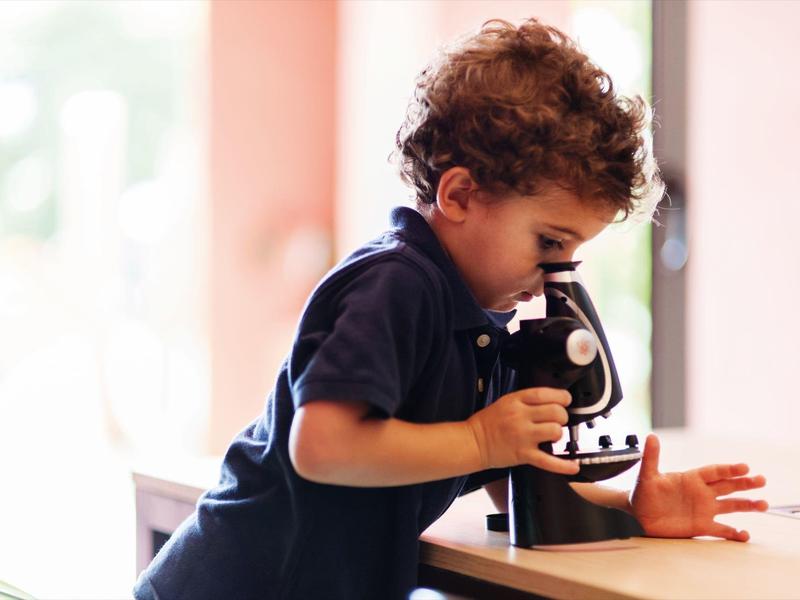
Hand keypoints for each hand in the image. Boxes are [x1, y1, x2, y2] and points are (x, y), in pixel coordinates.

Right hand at [466, 387, 578, 474]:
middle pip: (556, 412)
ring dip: (558, 433)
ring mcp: (523, 436)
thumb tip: (553, 401)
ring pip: (555, 431)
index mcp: (516, 401)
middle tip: (557, 420)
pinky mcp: (524, 455)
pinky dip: (563, 465)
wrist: (474, 442)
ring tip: (552, 436)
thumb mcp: (506, 401)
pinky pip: (548, 461)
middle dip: (562, 416)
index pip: (546, 394)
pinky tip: (572, 466)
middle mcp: (520, 417)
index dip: (562, 397)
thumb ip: (528, 400)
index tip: (565, 400)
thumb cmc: (489, 422)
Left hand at [630, 434, 767, 541]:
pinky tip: (745, 534)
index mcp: (691, 478)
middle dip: (745, 483)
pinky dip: (733, 532)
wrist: (639, 515)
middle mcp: (701, 492)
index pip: (714, 472)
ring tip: (764, 504)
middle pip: (728, 486)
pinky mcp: (701, 525)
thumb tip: (650, 436)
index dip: (729, 469)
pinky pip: (721, 529)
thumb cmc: (643, 493)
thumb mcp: (646, 475)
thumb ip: (651, 457)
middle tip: (761, 480)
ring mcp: (703, 509)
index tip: (744, 467)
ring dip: (747, 505)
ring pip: (731, 506)